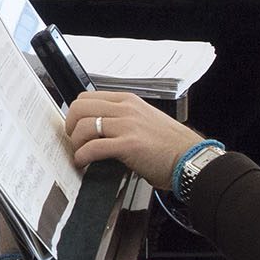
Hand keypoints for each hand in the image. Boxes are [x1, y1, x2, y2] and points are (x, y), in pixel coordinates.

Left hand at [63, 91, 201, 189]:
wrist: (189, 158)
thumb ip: (123, 119)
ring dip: (76, 142)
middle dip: (70, 125)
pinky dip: (82, 156)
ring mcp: (127, 125)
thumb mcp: (145, 120)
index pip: (88, 97)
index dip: (76, 113)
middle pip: (80, 107)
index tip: (76, 127)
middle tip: (74, 140)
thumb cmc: (171, 144)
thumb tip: (100, 129)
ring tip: (80, 154)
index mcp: (128, 101)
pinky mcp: (128, 144)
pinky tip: (83, 163)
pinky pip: (93, 147)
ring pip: (83, 126)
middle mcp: (126, 108)